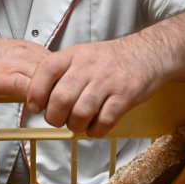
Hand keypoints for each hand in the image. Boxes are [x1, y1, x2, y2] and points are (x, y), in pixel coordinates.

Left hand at [25, 35, 166, 136]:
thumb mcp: (82, 55)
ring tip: (78, 124)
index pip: (45, 71)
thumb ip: (61, 72)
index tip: (35, 107)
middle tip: (59, 120)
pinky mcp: (126, 95)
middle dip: (55, 118)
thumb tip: (37, 97)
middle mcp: (89, 66)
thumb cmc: (110, 60)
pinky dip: (96, 131)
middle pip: (61, 99)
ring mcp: (108, 81)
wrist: (149, 53)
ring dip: (75, 126)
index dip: (36, 93)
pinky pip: (104, 121)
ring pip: (81, 113)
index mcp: (74, 55)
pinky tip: (95, 128)